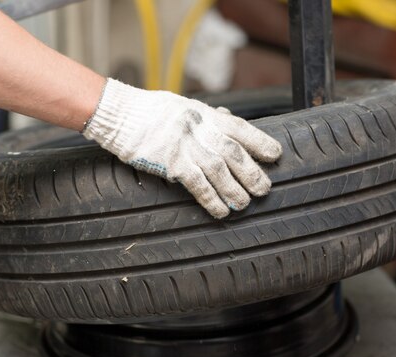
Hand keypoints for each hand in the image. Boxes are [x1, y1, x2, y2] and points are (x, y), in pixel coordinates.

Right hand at [83, 79, 282, 218]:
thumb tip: (229, 120)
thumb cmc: (151, 110)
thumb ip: (207, 116)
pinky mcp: (171, 163)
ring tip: (245, 204)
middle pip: (234, 153)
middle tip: (264, 189)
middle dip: (252, 172)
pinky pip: (197, 184)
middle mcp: (199, 129)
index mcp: (205, 114)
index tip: (275, 155)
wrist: (120, 114)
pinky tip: (220, 211)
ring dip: (235, 190)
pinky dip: (211, 199)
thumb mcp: (184, 106)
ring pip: (219, 170)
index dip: (260, 142)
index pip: (240, 128)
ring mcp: (185, 146)